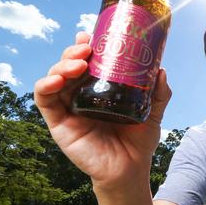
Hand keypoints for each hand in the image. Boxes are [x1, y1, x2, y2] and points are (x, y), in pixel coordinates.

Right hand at [33, 32, 171, 188]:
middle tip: (87, 48)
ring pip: (55, 76)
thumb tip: (161, 70)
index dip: (87, 45)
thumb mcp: (153, 113)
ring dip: (62, 64)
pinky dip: (45, 85)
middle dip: (74, 51)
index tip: (93, 34)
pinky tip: (56, 80)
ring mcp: (69, 107)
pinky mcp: (58, 123)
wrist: (130, 170)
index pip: (89, 61)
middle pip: (70, 64)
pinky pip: (44, 100)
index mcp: (101, 88)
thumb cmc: (138, 141)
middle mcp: (82, 94)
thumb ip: (159, 93)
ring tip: (78, 63)